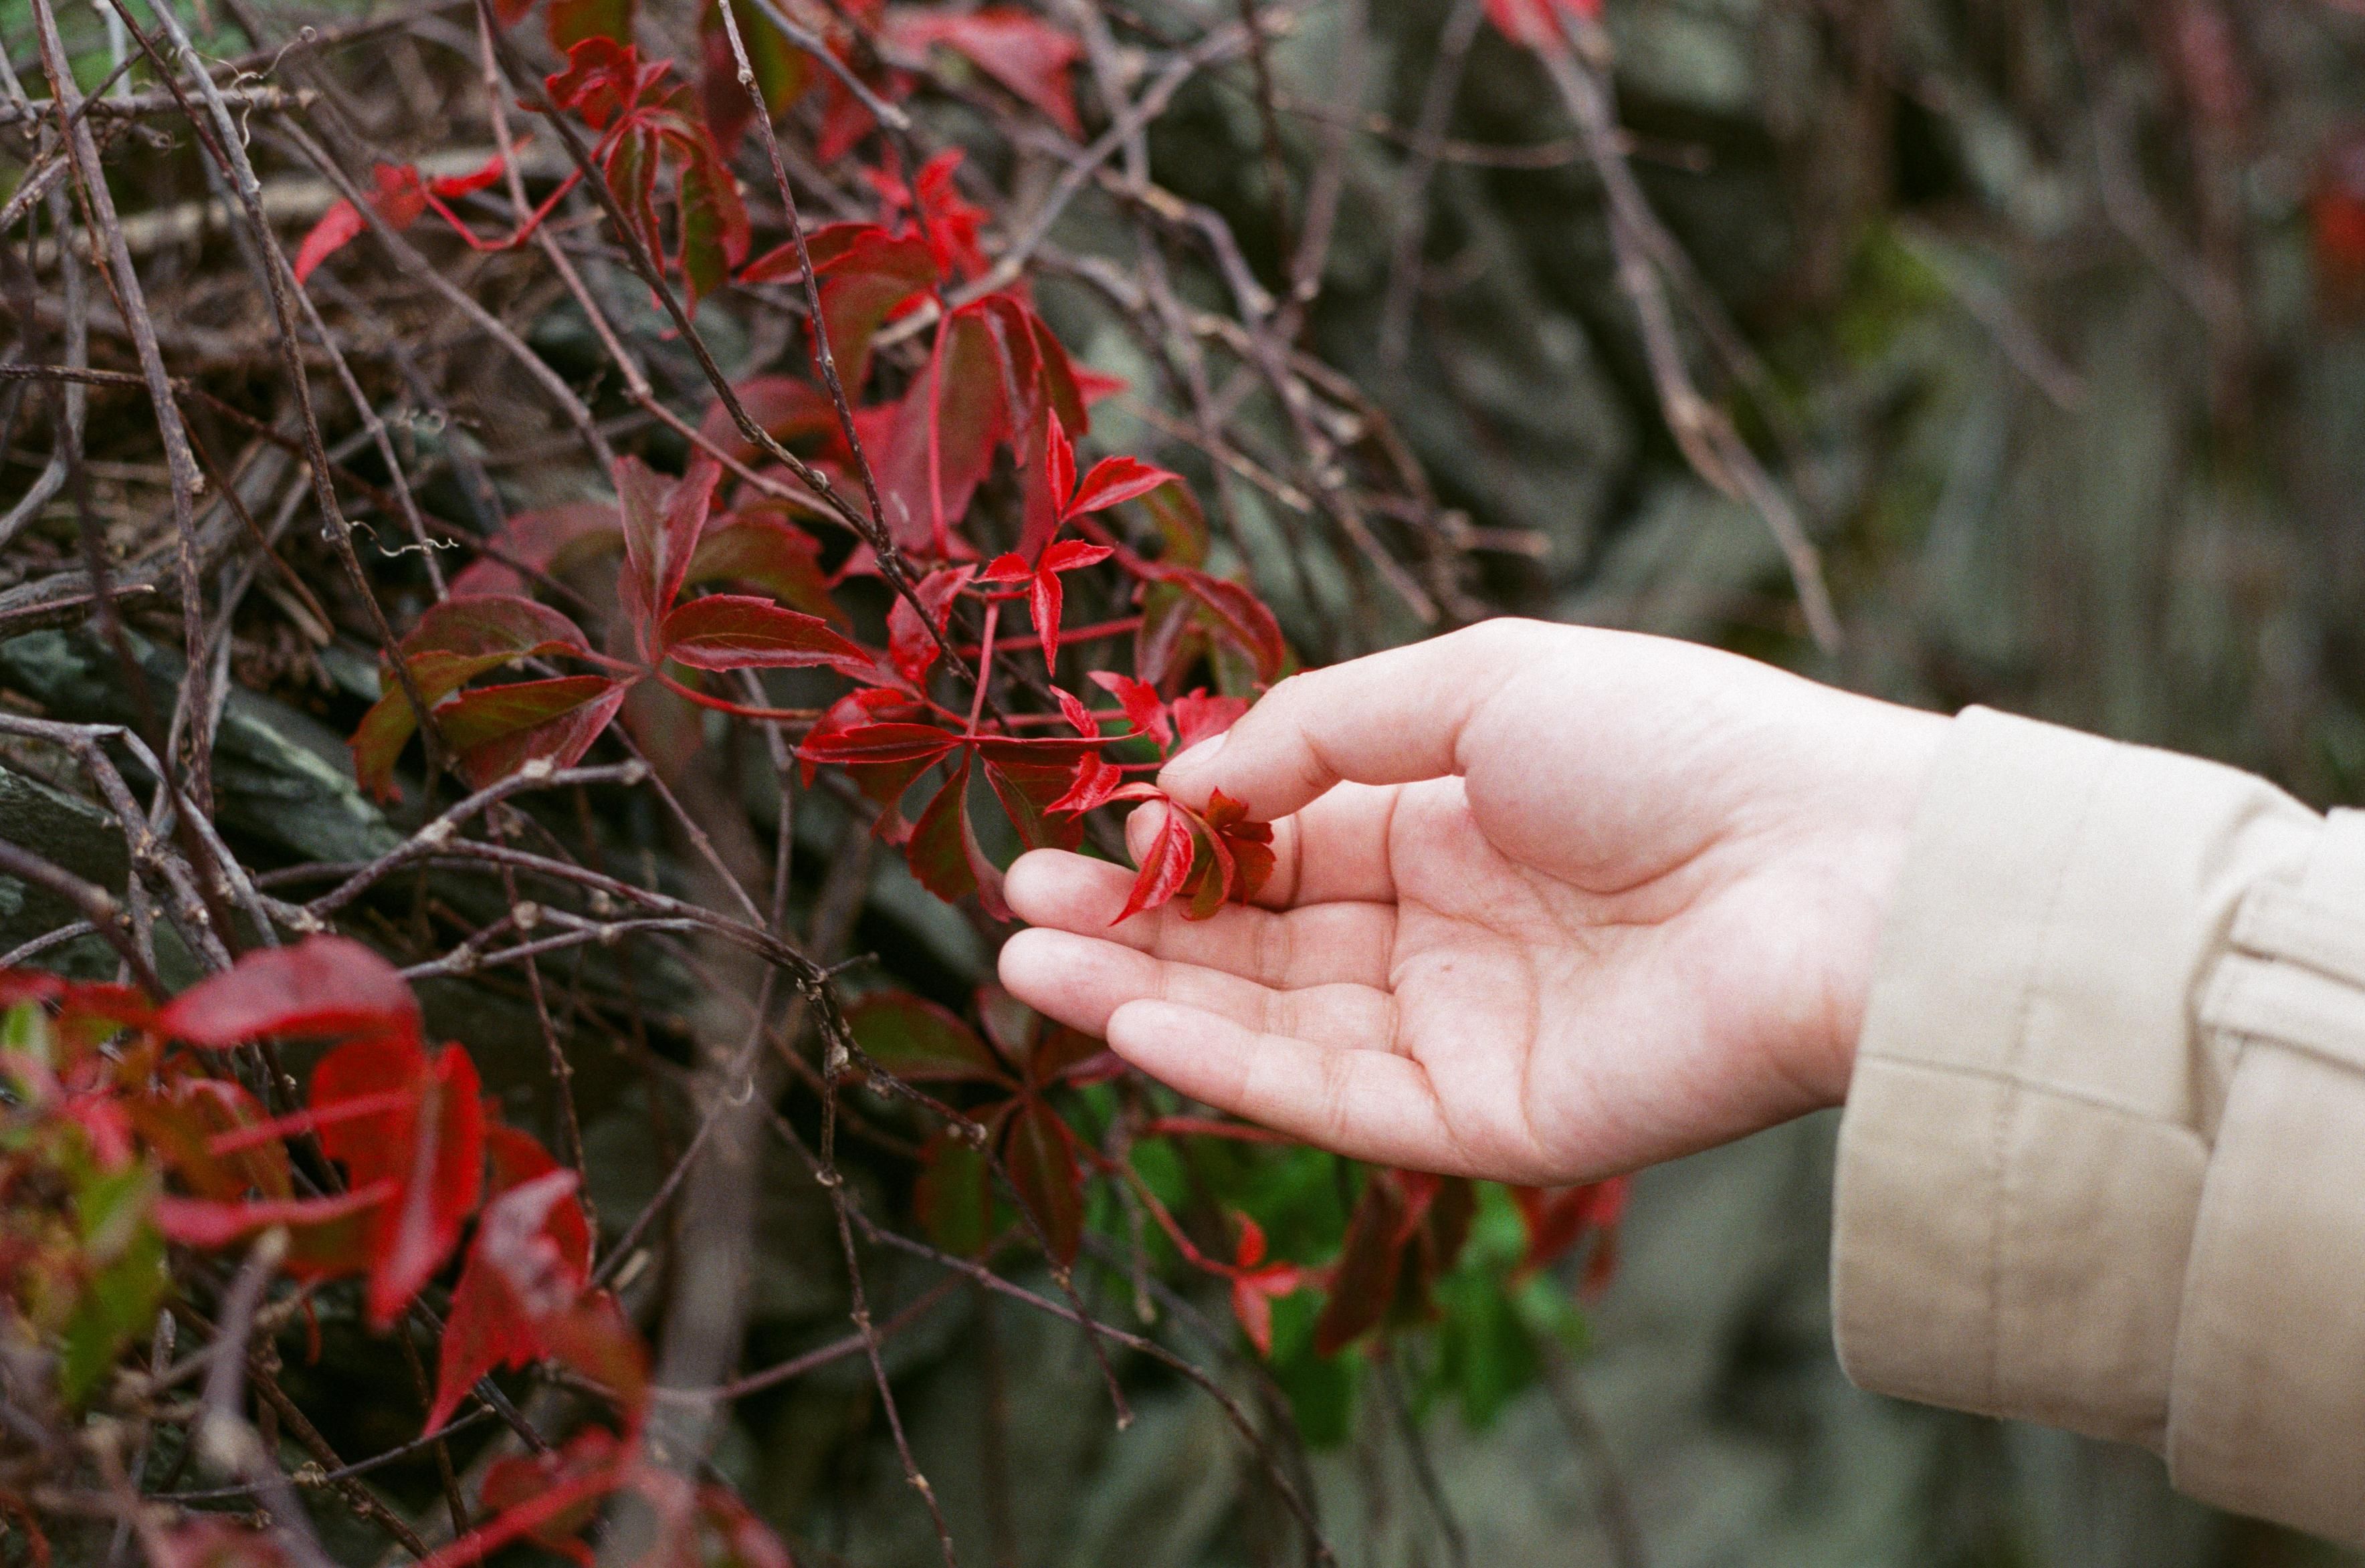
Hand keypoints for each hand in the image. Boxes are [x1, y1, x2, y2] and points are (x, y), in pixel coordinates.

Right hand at [996, 620, 1949, 1182]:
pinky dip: (1223, 1064)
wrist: (1840, 873)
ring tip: (1023, 959)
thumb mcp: (1480, 685)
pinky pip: (1329, 1098)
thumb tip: (1185, 780)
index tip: (1091, 825)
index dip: (1184, 840)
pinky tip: (1127, 1019)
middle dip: (1134, 922)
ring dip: (1143, 994)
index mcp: (1455, 823)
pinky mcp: (1486, 1124)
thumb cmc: (1677, 745)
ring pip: (1270, 1024)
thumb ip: (1320, 729)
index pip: (1286, 844)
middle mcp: (1449, 933)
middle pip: (1258, 941)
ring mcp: (1463, 1033)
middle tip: (1013, 902)